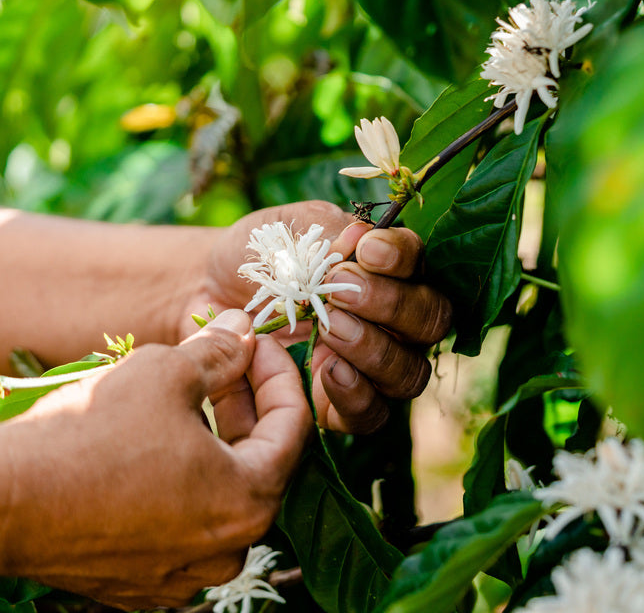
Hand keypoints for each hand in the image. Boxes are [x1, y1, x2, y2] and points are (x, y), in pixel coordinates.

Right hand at [0, 310, 309, 609]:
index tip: (257, 342)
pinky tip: (146, 447)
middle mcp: (226, 551)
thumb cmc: (89, 436)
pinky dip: (174, 484)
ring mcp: (180, 576)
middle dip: (245, 405)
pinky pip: (175, 527)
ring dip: (211, 444)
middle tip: (225, 360)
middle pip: (257, 463)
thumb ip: (219, 352)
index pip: (292, 428)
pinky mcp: (137, 585)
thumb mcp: (166, 372)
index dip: (278, 373)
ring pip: (215, 497)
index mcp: (249, 502)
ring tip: (183, 398)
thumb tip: (243, 331)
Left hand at [181, 202, 451, 433]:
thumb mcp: (287, 230)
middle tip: (341, 292)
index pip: (418, 261)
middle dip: (392, 305)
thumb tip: (359, 240)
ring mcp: (373, 366)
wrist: (212, 293)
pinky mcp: (342, 404)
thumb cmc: (261, 256)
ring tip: (331, 330)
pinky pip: (372, 413)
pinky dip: (356, 395)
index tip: (365, 248)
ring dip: (375, 350)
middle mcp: (394, 320)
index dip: (402, 257)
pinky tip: (328, 372)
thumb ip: (326, 233)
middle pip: (431, 320)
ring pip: (408, 372)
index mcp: (388, 269)